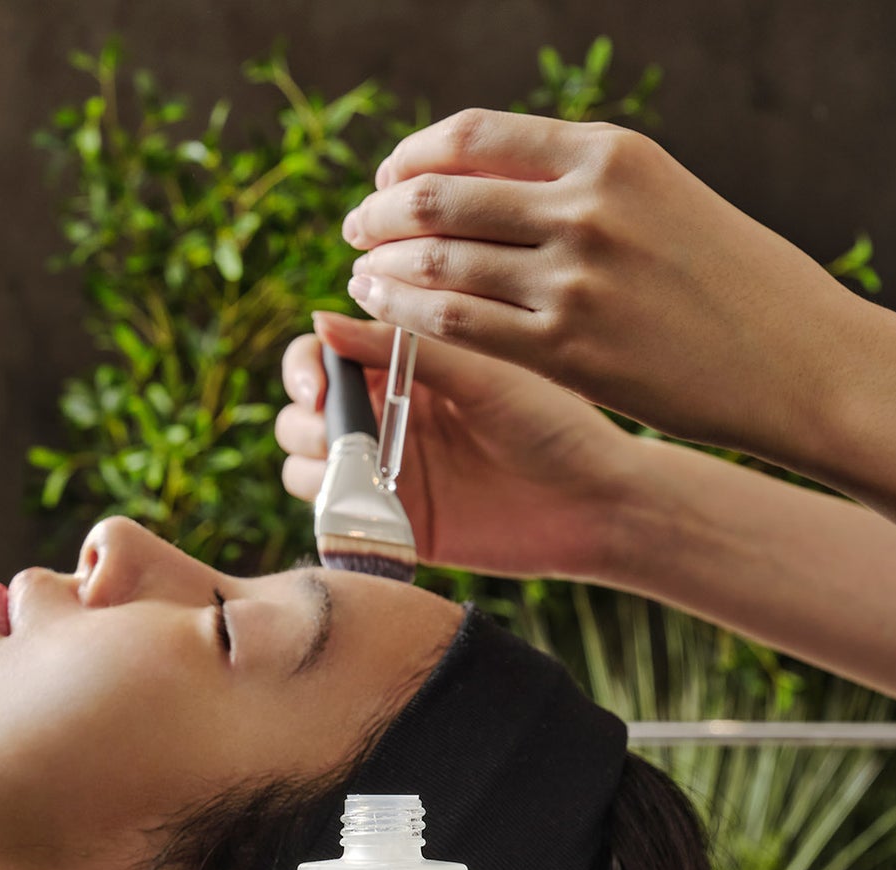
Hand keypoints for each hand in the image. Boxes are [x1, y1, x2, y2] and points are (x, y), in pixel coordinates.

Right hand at [276, 311, 636, 579]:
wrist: (592, 503)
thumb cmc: (552, 424)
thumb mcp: (481, 373)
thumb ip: (405, 346)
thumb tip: (322, 319)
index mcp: (403, 366)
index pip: (325, 355)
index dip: (306, 368)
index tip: (318, 388)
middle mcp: (384, 415)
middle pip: (302, 409)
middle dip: (305, 418)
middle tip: (334, 434)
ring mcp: (381, 471)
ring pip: (303, 462)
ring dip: (311, 463)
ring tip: (355, 471)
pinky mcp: (386, 523)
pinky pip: (327, 514)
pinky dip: (326, 508)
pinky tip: (363, 505)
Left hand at [341, 109, 860, 470]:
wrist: (797, 360)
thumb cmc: (729, 281)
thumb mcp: (660, 199)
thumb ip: (577, 186)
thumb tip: (486, 185)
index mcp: (608, 153)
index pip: (473, 135)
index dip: (411, 156)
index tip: (388, 177)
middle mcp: (586, 206)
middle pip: (440, 195)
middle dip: (380, 211)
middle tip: (355, 228)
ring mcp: (574, 278)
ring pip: (438, 261)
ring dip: (383, 266)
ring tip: (361, 274)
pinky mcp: (566, 348)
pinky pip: (456, 325)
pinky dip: (405, 316)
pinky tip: (381, 314)